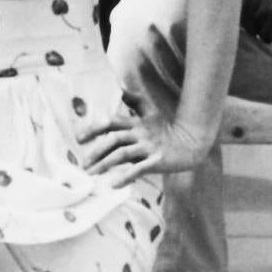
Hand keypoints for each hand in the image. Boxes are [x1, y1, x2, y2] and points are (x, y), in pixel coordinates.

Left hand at [75, 109, 217, 184]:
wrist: (193, 142)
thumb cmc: (168, 129)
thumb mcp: (151, 113)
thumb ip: (135, 103)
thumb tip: (121, 87)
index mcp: (136, 123)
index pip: (111, 123)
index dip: (93, 129)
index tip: (78, 139)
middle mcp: (140, 133)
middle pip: (114, 139)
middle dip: (96, 151)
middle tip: (83, 163)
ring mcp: (149, 147)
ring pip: (122, 154)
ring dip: (105, 164)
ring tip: (92, 174)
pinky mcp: (158, 161)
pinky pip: (139, 169)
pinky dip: (125, 176)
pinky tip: (113, 184)